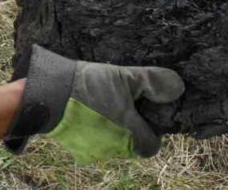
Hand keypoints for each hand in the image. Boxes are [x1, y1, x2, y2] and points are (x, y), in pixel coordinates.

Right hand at [5, 46, 183, 161]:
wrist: (49, 94)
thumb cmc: (90, 85)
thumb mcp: (124, 77)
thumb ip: (152, 82)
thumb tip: (178, 87)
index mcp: (131, 134)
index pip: (152, 144)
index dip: (152, 129)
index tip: (142, 111)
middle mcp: (115, 149)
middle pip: (132, 144)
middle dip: (130, 127)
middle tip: (121, 103)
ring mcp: (95, 151)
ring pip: (113, 143)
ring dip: (112, 129)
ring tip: (102, 104)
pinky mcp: (77, 149)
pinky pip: (93, 142)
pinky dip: (94, 130)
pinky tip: (87, 111)